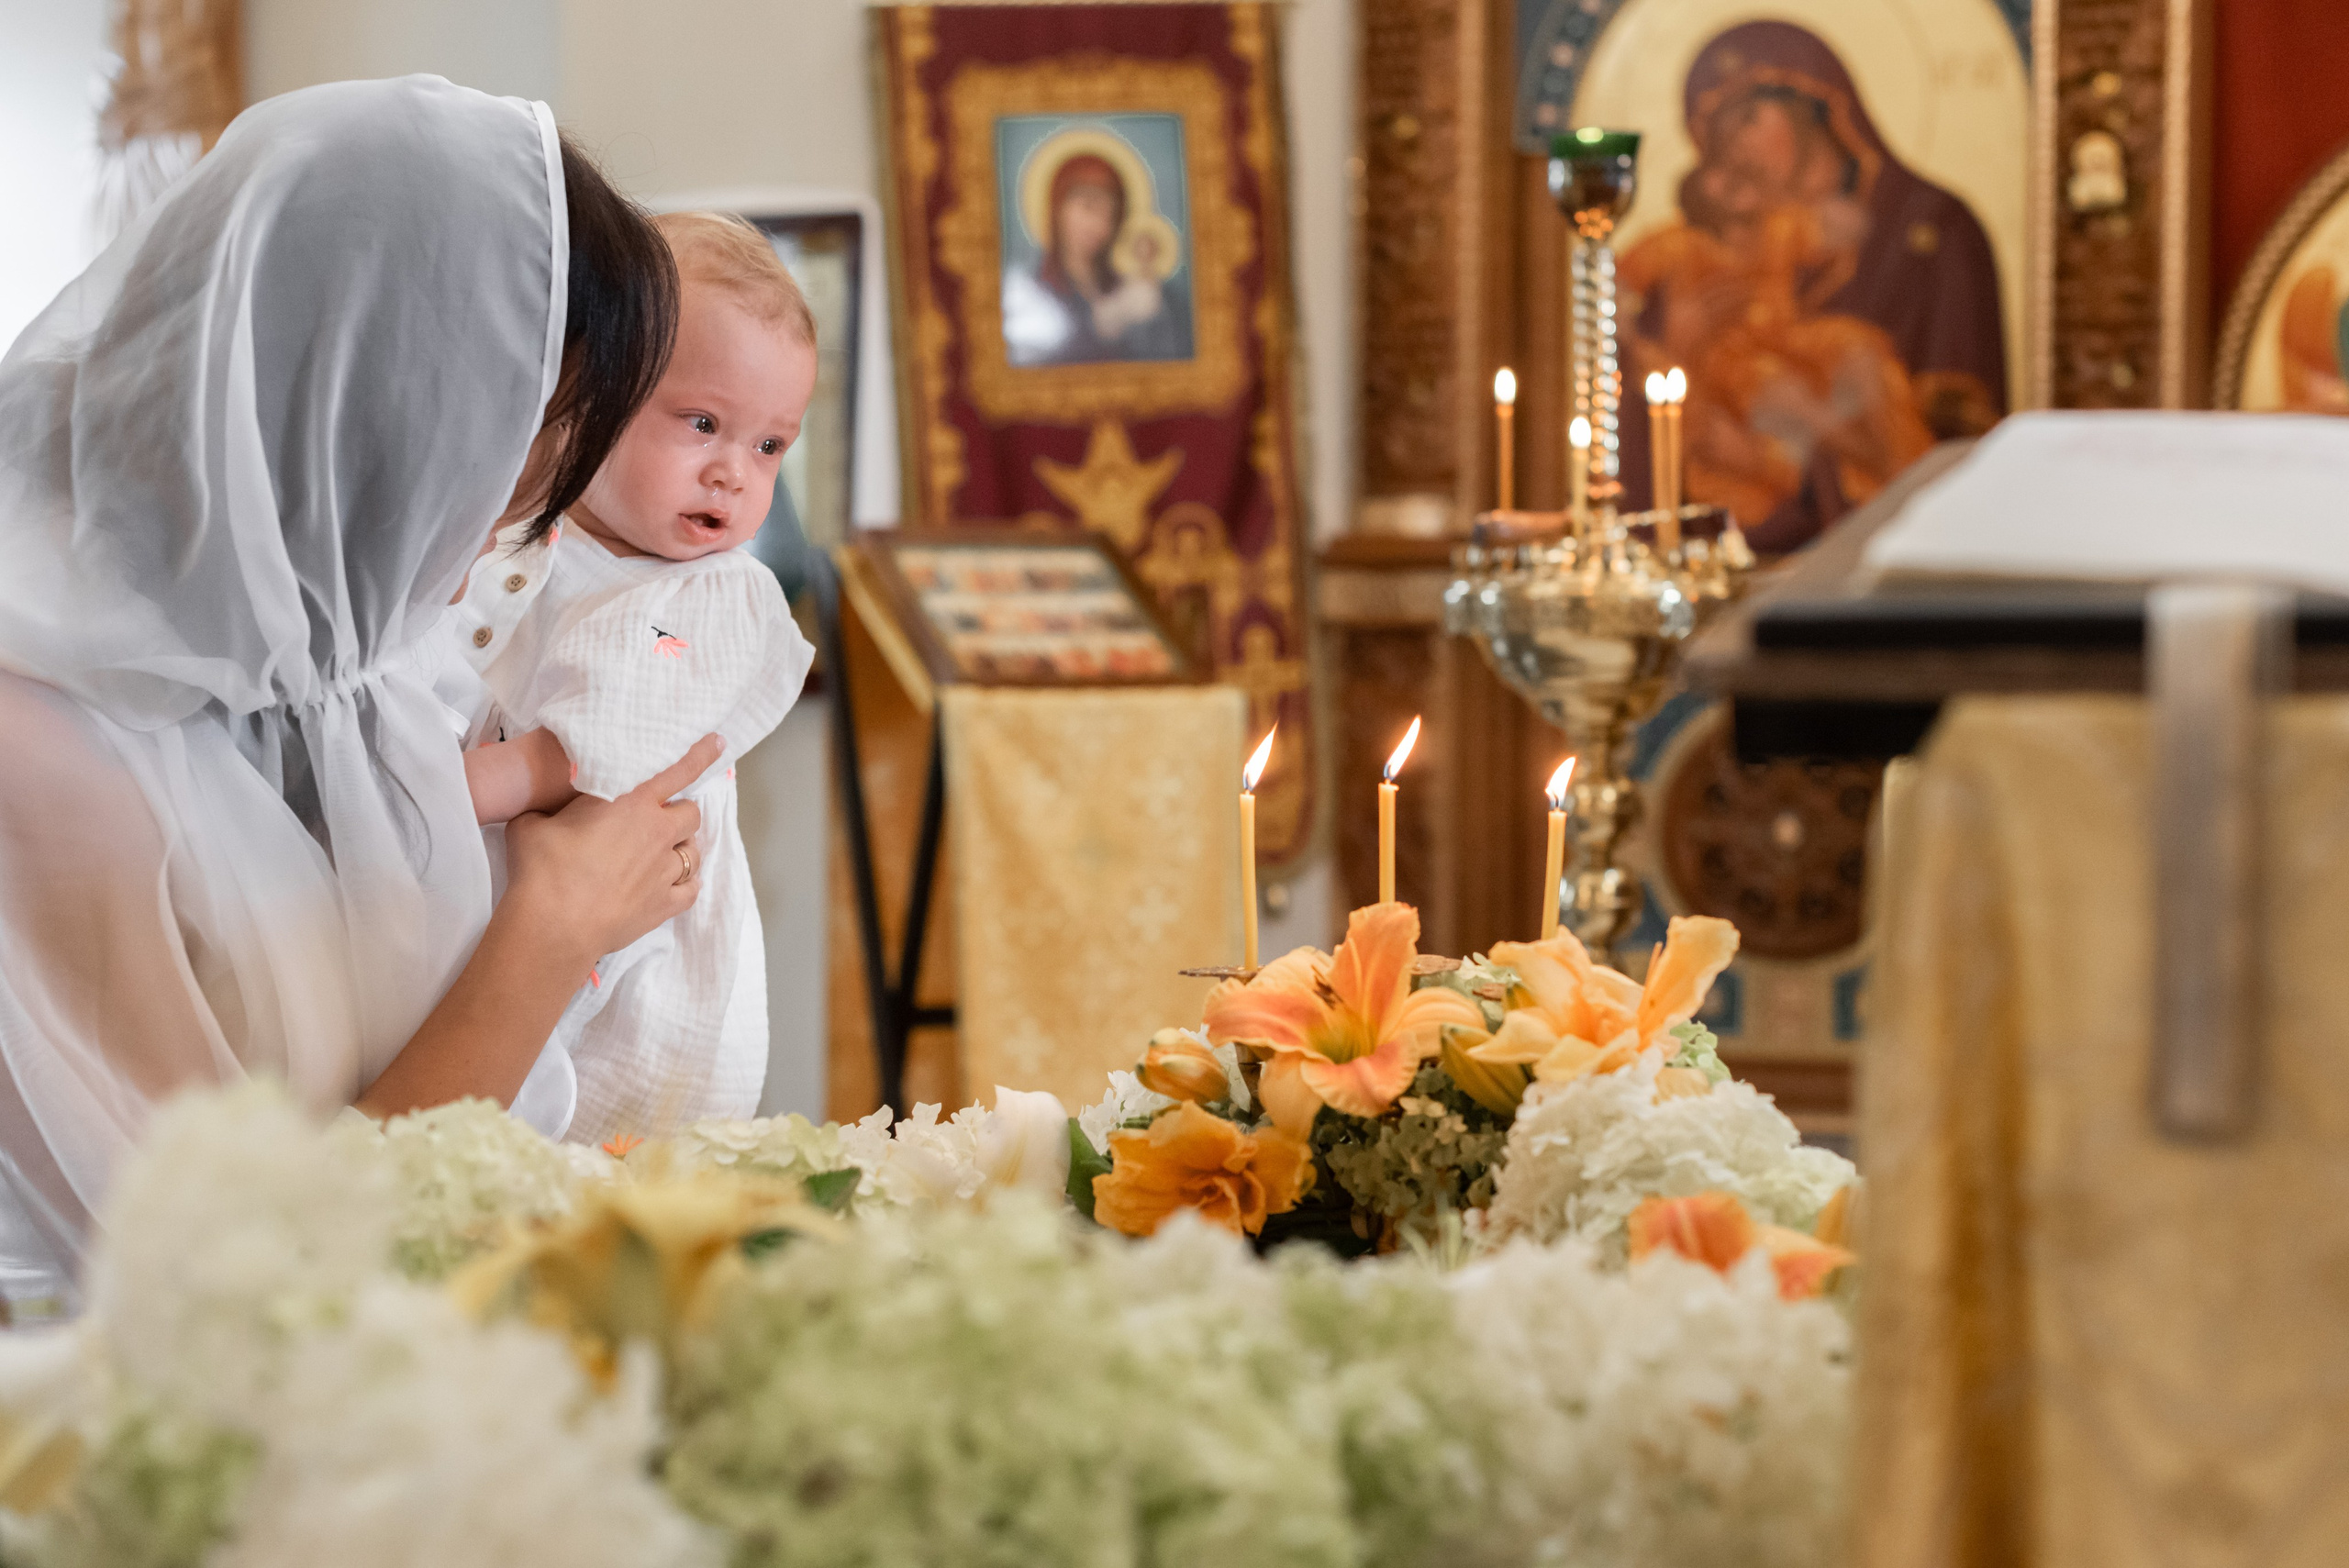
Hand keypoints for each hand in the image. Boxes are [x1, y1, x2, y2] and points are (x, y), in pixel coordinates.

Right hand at [501, 734, 721, 967]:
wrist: (553, 926)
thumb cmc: (542, 868)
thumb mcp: (533, 823)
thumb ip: (550, 810)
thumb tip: (543, 810)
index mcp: (633, 806)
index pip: (677, 772)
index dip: (700, 755)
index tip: (718, 741)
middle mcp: (658, 835)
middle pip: (691, 814)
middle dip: (678, 814)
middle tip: (657, 821)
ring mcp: (665, 873)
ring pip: (694, 853)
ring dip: (681, 850)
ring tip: (659, 856)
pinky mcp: (665, 906)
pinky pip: (691, 890)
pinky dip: (684, 885)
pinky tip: (669, 886)